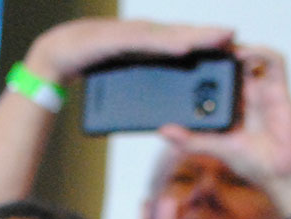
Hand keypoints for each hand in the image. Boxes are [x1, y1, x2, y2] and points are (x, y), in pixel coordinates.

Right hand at [24, 17, 233, 84]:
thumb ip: (144, 83)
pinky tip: (185, 48)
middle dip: (209, 35)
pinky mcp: (118, 39)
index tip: (232, 46)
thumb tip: (164, 111)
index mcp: (147, 44)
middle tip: (235, 35)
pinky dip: (167, 44)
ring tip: (220, 38)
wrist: (56, 53)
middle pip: (181, 35)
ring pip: (169, 35)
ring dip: (195, 36)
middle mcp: (143, 35)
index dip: (206, 42)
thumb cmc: (91, 63)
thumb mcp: (124, 77)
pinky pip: (147, 42)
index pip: (181, 41)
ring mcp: (131, 35)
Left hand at [158, 46, 290, 212]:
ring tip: (219, 46)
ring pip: (252, 55)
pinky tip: (242, 54)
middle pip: (233, 61)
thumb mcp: (215, 148)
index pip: (216, 76)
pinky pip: (275, 61)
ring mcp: (264, 89)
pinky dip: (260, 52)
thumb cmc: (255, 164)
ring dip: (237, 47)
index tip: (185, 56)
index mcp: (232, 105)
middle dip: (218, 50)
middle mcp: (248, 93)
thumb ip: (191, 140)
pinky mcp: (280, 89)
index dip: (204, 63)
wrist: (282, 175)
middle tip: (200, 43)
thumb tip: (162, 130)